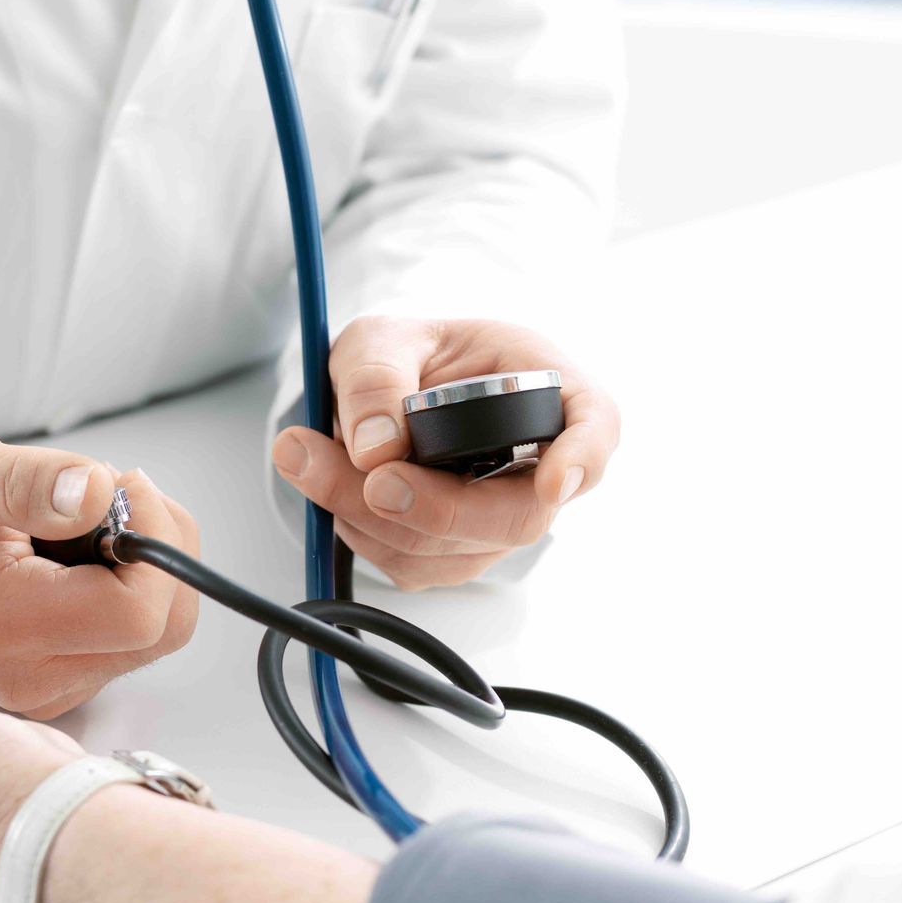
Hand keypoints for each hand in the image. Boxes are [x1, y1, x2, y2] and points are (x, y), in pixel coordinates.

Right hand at [0, 423, 198, 716]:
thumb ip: (26, 481)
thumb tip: (100, 495)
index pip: (138, 613)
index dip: (155, 541)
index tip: (122, 485)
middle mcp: (27, 676)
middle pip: (163, 628)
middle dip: (159, 548)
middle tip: (106, 492)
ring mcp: (46, 688)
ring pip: (157, 632)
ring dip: (145, 564)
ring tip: (80, 519)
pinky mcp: (60, 682)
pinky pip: (133, 638)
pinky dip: (127, 586)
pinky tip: (78, 553)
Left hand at [271, 317, 617, 589]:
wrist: (387, 393)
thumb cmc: (410, 355)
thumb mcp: (384, 336)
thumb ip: (375, 375)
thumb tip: (376, 447)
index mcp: (555, 394)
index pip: (597, 430)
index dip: (582, 460)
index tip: (551, 481)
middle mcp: (542, 469)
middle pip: (514, 516)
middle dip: (434, 506)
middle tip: (369, 476)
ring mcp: (501, 522)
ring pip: (451, 549)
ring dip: (368, 514)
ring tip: (304, 453)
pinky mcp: (457, 557)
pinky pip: (411, 565)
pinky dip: (359, 530)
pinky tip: (329, 482)